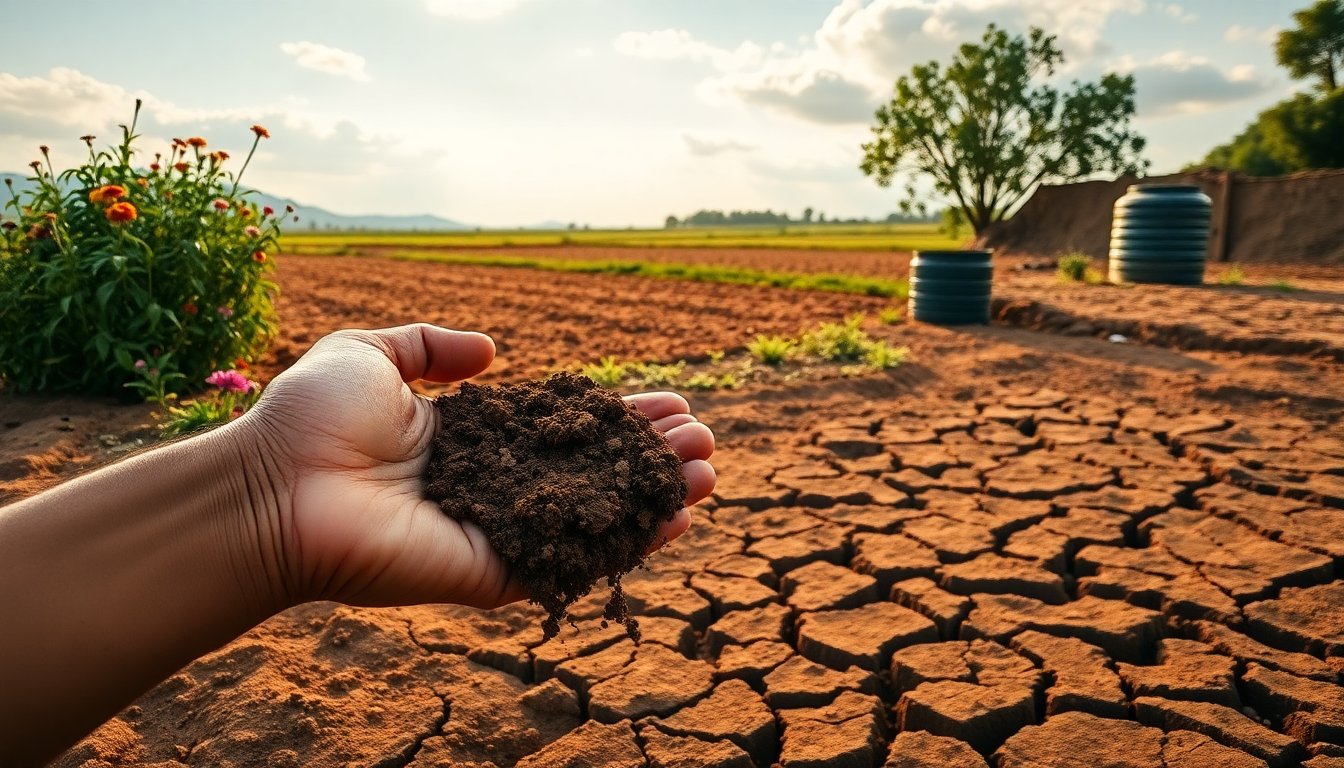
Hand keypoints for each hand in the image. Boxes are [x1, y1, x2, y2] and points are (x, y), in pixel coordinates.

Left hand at [240, 323, 715, 609]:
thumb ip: (431, 344)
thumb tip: (495, 353)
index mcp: (469, 442)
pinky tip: (675, 521)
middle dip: (648, 456)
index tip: (667, 401)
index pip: (560, 431)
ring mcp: (495, 534)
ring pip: (592, 519)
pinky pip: (571, 563)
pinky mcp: (492, 574)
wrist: (273, 488)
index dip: (614, 417)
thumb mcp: (370, 352)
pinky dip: (627, 546)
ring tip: (707, 472)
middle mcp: (491, 488)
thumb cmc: (308, 419)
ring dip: (654, 498)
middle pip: (588, 474)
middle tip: (701, 438)